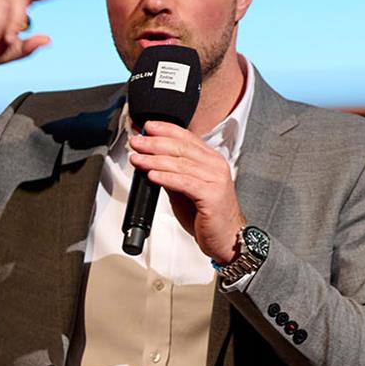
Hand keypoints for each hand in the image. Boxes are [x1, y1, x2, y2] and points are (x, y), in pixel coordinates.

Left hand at [127, 121, 245, 261]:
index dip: (165, 129)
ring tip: (138, 159)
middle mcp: (215, 166)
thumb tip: (152, 162)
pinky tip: (152, 175)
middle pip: (181, 147)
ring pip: (180, 164)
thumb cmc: (209, 216)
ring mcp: (215, 180)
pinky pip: (184, 183)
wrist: (227, 238)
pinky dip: (166, 178)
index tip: (147, 127)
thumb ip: (173, 174)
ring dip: (155, 160)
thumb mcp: (187, 189)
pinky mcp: (212, 196)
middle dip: (155, 143)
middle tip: (137, 142)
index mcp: (211, 160)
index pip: (187, 137)